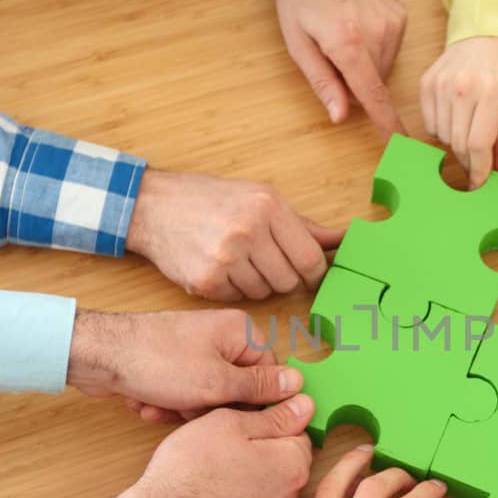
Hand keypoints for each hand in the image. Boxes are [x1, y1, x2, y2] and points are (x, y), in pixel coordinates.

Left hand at [68, 309, 300, 422]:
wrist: (97, 356)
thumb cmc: (154, 361)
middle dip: (210, 408)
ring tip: (162, 404)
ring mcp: (194, 350)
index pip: (270, 374)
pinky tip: (148, 403)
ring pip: (208, 397)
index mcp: (240, 332)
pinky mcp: (172, 364)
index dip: (254, 401)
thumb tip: (297, 386)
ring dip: (184, 410)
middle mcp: (221, 336)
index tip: (236, 417)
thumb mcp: (217, 382)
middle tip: (190, 410)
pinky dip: (167, 404)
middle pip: (238, 388)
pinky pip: (184, 394)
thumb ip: (260, 387)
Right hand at [97, 394, 314, 497]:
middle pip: (285, 468)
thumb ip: (274, 416)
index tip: (246, 430)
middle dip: (263, 458)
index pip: (298, 437)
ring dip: (251, 487)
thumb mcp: (229, 423)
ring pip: (268, 497)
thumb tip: (305, 408)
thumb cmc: (188, 470)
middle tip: (224, 452)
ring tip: (215, 480)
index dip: (270, 428)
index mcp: (293, 466)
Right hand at [125, 169, 343, 301]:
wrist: (153, 206)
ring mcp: (225, 257)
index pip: (311, 258)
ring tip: (237, 259)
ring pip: (264, 293)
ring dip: (256, 284)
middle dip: (282, 277)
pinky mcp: (205, 280)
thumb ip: (303, 225)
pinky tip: (218, 267)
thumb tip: (344, 240)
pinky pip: (237, 299)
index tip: (307, 273)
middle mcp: (248, 230)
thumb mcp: (260, 198)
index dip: (313, 272)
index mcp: (268, 206)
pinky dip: (232, 289)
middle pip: (290, 281)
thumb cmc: (211, 200)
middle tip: (263, 261)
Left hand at [276, 0, 407, 134]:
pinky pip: (390, 49)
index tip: (400, 145)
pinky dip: (375, 47)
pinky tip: (358, 24)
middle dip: (355, 82)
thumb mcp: (297, 44)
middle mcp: (375, 33)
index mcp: (346, 42)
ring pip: (383, 67)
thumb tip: (341, 116)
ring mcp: (391, 23)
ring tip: (344, 34)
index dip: (386, 123)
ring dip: (365, 64)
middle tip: (332, 54)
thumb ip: (322, 82)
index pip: (372, 94)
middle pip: (373, 83)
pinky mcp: (399, 15)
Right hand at [419, 36, 497, 188]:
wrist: (485, 34)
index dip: (479, 171)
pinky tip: (455, 119)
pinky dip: (442, 130)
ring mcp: (441, 84)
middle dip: (469, 161)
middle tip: (478, 162)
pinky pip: (429, 124)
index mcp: (492, 93)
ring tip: (469, 132)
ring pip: (443, 137)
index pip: (478, 145)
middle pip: (459, 144)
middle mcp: (463, 87)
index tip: (480, 183)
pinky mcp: (426, 83)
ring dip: (456, 145)